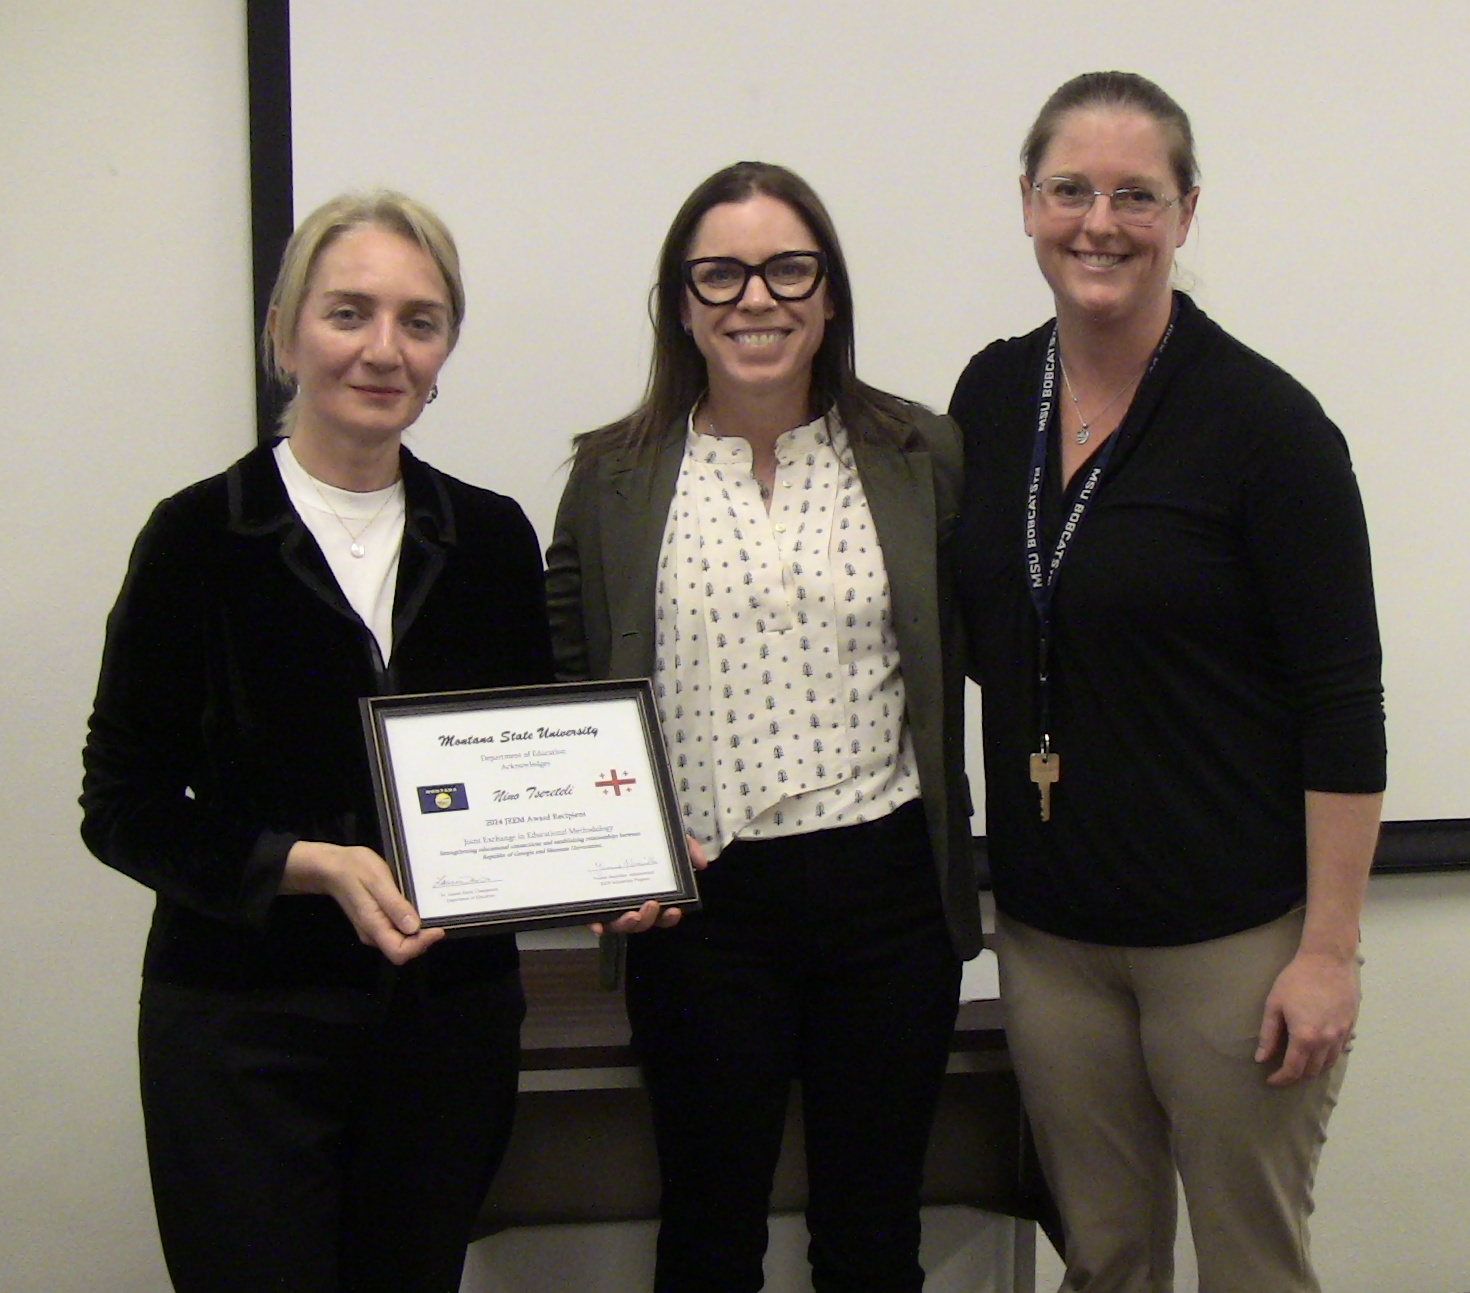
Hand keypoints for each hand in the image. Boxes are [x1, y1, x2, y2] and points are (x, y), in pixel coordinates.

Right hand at [281, 840, 444, 964]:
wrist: (332, 867)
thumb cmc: (355, 869)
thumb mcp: (378, 881)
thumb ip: (395, 905)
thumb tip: (414, 927)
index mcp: (373, 926)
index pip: (399, 952)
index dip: (421, 944)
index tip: (439, 928)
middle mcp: (373, 934)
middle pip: (402, 950)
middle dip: (423, 940)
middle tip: (441, 921)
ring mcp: (374, 930)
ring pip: (401, 943)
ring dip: (419, 934)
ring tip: (434, 915)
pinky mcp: (376, 923)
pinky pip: (397, 932)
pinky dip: (411, 927)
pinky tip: (419, 911)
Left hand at [588, 835, 709, 936]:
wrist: (611, 813)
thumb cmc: (641, 831)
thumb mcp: (668, 835)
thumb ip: (687, 847)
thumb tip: (702, 864)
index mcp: (649, 891)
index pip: (662, 914)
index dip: (669, 918)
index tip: (674, 910)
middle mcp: (629, 899)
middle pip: (641, 922)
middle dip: (648, 919)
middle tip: (652, 904)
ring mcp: (609, 901)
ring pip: (618, 924)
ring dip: (627, 925)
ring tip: (632, 913)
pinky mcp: (589, 899)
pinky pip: (591, 918)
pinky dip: (595, 925)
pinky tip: (598, 925)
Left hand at [1255, 949, 1358, 1086]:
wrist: (1328, 960)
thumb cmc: (1296, 979)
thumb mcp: (1274, 1005)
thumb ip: (1268, 1035)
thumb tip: (1261, 1058)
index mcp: (1305, 1037)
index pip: (1294, 1070)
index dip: (1281, 1079)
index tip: (1271, 1080)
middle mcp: (1327, 1041)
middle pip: (1312, 1071)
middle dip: (1296, 1076)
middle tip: (1282, 1072)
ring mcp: (1342, 1035)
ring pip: (1329, 1064)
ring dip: (1313, 1069)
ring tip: (1299, 1064)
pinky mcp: (1351, 1027)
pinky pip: (1340, 1051)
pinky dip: (1327, 1057)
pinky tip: (1318, 1051)